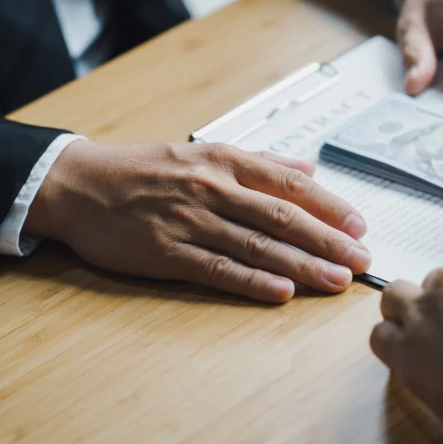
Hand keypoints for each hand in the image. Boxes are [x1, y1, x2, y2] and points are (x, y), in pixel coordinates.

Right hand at [26, 141, 370, 303]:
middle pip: (283, 217)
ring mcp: (190, 221)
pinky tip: (281, 292)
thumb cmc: (145, 168)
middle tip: (361, 260)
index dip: (330, 206)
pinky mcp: (167, 252)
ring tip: (336, 281)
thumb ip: (260, 160)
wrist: (81, 184)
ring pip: (258, 245)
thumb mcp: (205, 152)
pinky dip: (253, 281)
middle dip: (328, 241)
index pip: (290, 184)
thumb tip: (308, 166)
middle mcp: (213, 188)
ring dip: (302, 265)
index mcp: (225, 160)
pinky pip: (218, 268)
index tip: (359, 225)